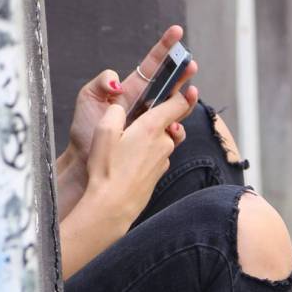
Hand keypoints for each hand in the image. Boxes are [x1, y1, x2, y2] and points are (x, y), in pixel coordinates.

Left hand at [66, 25, 198, 165]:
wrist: (84, 160)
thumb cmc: (84, 129)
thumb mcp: (88, 98)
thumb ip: (101, 82)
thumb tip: (117, 82)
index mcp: (132, 89)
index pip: (152, 65)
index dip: (165, 48)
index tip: (177, 32)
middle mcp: (145, 103)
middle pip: (170, 83)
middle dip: (182, 72)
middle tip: (191, 64)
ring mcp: (151, 122)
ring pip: (176, 107)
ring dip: (186, 99)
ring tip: (191, 92)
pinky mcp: (154, 141)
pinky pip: (172, 134)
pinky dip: (177, 129)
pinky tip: (175, 125)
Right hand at [83, 84, 199, 223]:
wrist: (113, 206)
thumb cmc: (106, 169)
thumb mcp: (104, 131)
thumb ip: (115, 111)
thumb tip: (121, 106)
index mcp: (152, 127)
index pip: (177, 104)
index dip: (183, 92)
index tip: (187, 85)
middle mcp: (164, 142)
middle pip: (172, 122)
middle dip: (165, 114)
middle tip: (153, 109)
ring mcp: (164, 160)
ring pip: (164, 140)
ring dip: (155, 135)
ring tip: (135, 137)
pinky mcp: (159, 174)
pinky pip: (158, 156)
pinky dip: (150, 152)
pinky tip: (132, 158)